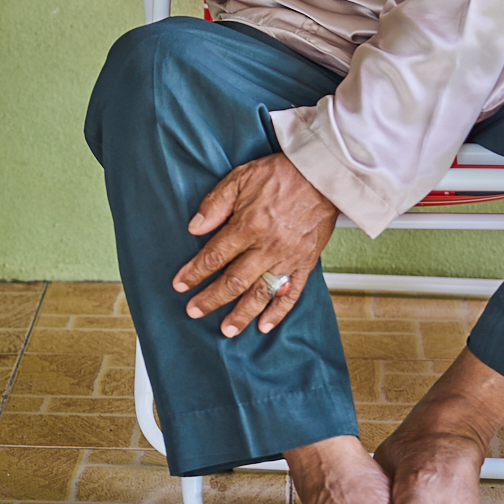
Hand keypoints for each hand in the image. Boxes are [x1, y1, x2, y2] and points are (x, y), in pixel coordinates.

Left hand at [174, 153, 339, 336]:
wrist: (322, 174)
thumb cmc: (282, 173)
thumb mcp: (241, 177)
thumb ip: (216, 203)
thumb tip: (195, 228)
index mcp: (248, 225)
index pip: (215, 256)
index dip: (195, 272)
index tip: (181, 284)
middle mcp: (267, 246)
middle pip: (233, 281)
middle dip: (211, 299)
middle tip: (194, 311)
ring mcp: (288, 257)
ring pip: (261, 293)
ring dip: (242, 314)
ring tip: (226, 330)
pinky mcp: (306, 262)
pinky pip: (292, 293)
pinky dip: (278, 312)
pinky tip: (265, 325)